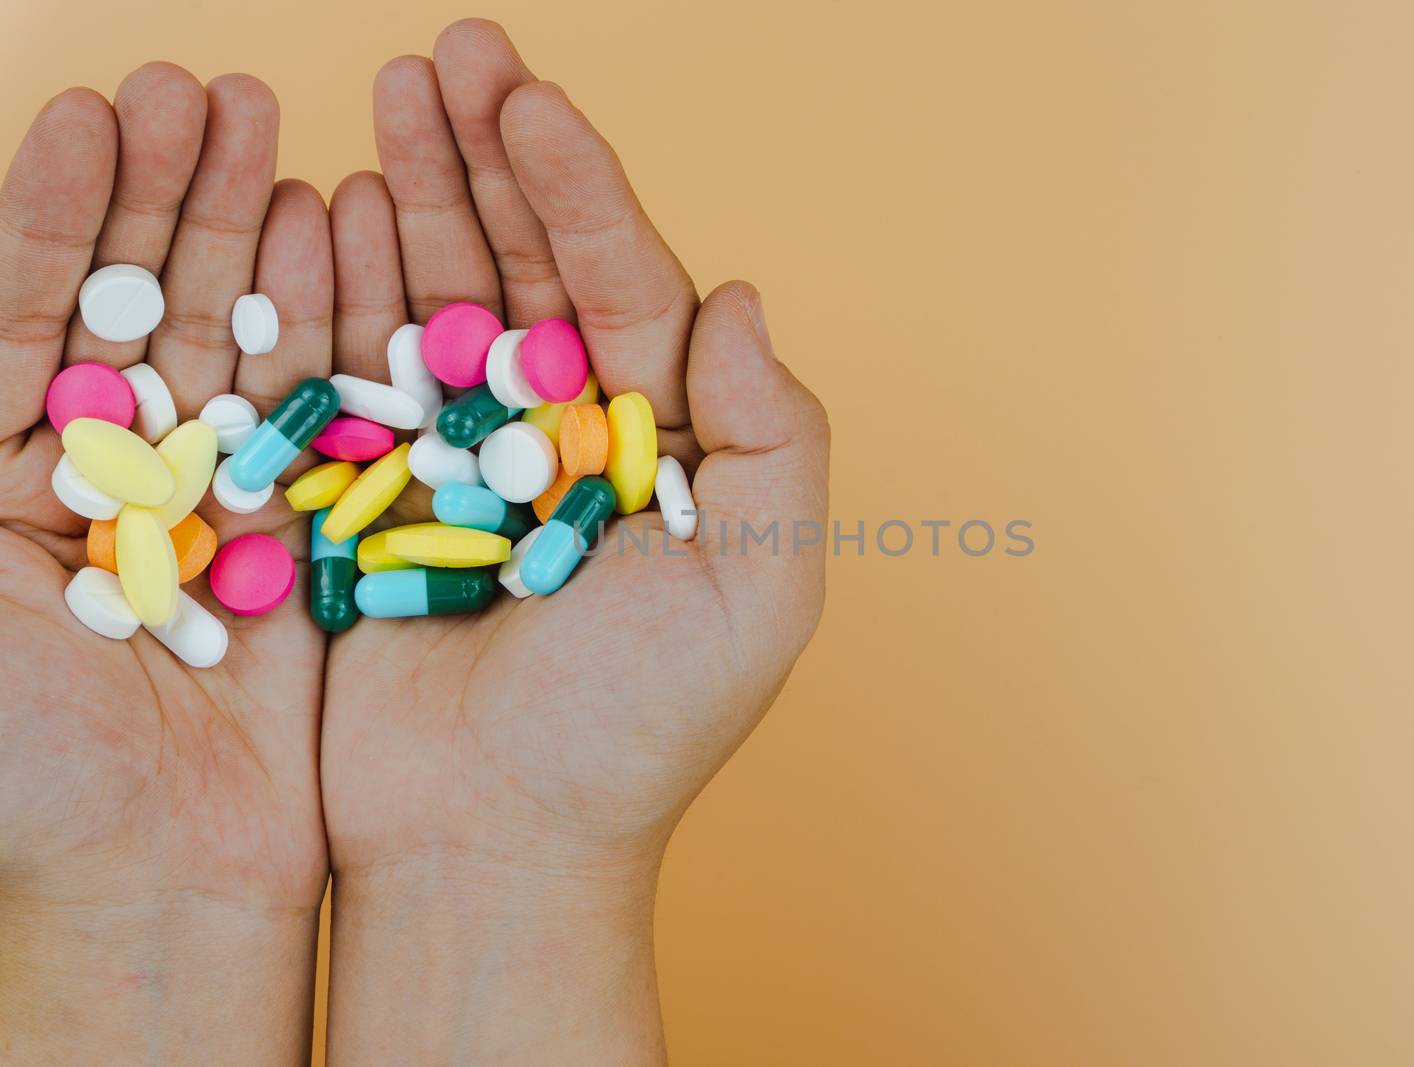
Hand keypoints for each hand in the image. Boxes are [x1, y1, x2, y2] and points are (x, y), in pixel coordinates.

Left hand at [0, 67, 332, 1061]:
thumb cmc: (31, 770)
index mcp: (2, 478)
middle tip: (202, 89)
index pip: (22, 313)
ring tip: (269, 128)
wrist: (169, 877)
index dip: (52, 211)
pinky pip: (311, 407)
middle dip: (163, 194)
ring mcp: (208, 493)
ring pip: (227, 336)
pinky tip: (333, 232)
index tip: (92, 112)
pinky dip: (325, 320)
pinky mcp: (300, 529)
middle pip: (131, 301)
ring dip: (246, 231)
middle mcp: (106, 471)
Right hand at [319, 20, 827, 1062]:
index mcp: (660, 443)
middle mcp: (566, 435)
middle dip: (492, 158)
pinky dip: (344, 287)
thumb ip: (774, 436)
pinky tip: (334, 204)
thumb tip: (742, 292)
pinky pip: (359, 370)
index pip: (622, 285)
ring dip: (416, 194)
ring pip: (440, 298)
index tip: (529, 98)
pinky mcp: (377, 493)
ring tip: (387, 94)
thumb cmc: (635, 732)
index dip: (580, 188)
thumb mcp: (759, 589)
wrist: (491, 844)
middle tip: (448, 50)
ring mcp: (465, 459)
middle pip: (527, 267)